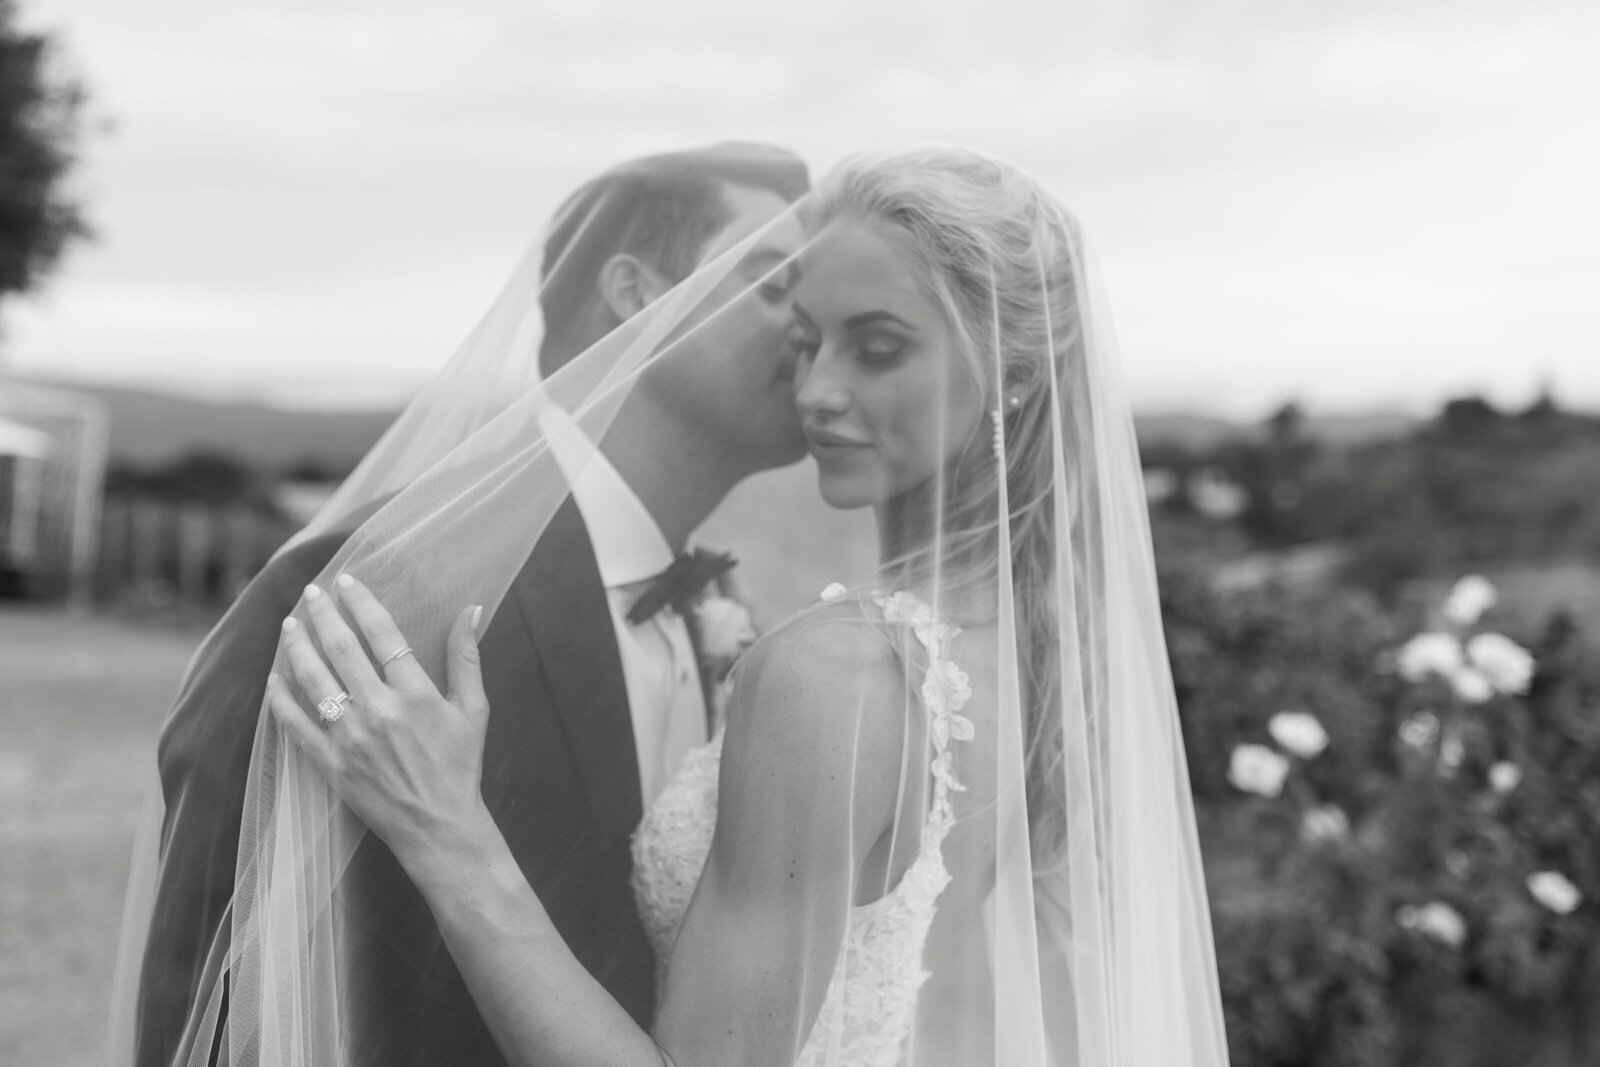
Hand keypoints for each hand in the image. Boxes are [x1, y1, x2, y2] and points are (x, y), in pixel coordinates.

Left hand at [266, 574, 495, 872]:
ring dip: (297, 648)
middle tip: (311, 593)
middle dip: (322, 615)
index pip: (382, 634)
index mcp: (416, 694)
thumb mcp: (474, 710)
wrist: (439, 826)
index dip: (361, 603)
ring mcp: (351, 738)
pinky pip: (296, 726)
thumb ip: (467, 657)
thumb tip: (472, 609)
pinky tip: (274, 680)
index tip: (346, 582)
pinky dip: (281, 700)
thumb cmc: (460, 766)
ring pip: (314, 681)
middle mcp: (380, 711)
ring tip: (290, 625)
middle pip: (341, 650)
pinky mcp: (331, 764)